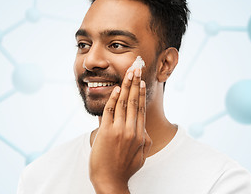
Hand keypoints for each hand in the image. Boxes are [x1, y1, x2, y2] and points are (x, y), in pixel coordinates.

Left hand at [89, 67, 152, 193]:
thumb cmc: (125, 169)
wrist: (110, 181)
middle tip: (136, 69)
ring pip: (123, 104)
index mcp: (141, 135)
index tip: (142, 81)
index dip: (141, 93)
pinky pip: (109, 111)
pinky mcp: (106, 132)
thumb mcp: (141, 156)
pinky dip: (112, 99)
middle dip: (135, 83)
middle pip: (134, 102)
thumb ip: (144, 140)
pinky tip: (116, 89)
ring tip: (128, 74)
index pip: (141, 109)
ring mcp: (119, 131)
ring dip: (126, 86)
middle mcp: (131, 130)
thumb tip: (144, 130)